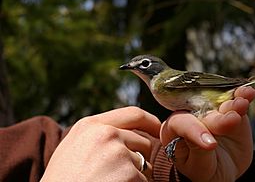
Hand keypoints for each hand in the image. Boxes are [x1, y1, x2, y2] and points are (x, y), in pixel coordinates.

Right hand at [41, 107, 160, 181]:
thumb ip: (98, 134)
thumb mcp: (74, 147)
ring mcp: (119, 153)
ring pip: (144, 164)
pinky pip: (144, 180)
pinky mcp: (129, 174)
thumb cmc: (62, 180)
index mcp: (91, 125)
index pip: (133, 114)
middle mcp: (106, 134)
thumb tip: (127, 134)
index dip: (150, 121)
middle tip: (118, 175)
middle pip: (143, 142)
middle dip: (139, 158)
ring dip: (135, 176)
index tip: (159, 129)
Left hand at [160, 86, 254, 181]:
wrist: (224, 168)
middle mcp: (191, 115)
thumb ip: (199, 151)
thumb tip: (208, 140)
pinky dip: (242, 96)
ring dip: (231, 102)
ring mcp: (211, 110)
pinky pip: (235, 99)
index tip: (211, 144)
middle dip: (218, 117)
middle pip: (203, 112)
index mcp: (174, 129)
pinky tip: (248, 93)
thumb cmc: (204, 169)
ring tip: (242, 103)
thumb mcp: (198, 166)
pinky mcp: (229, 108)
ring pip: (220, 102)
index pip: (181, 124)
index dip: (194, 130)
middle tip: (232, 121)